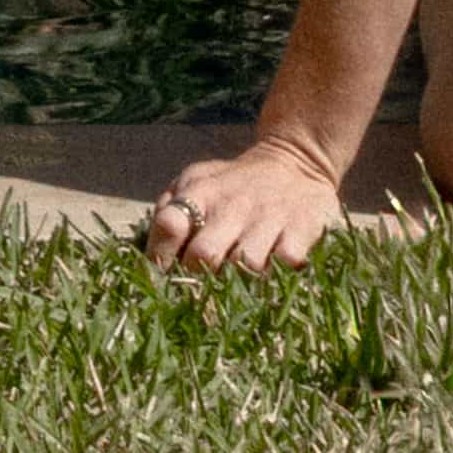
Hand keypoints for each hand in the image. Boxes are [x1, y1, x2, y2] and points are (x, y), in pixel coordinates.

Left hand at [140, 133, 352, 273]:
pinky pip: (284, 264)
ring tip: (238, 287)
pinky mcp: (301, 229)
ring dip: (240, 283)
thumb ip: (170, 209)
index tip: (162, 276)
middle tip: (201, 291)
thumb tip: (151, 252)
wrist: (298, 161)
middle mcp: (232, 204)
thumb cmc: (236, 184)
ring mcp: (268, 216)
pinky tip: (273, 275)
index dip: (159, 257)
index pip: (168, 225)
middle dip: (198, 280)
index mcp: (200, 192)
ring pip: (244, 265)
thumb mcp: (198, 181)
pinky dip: (278, 275)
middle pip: (203, 255)